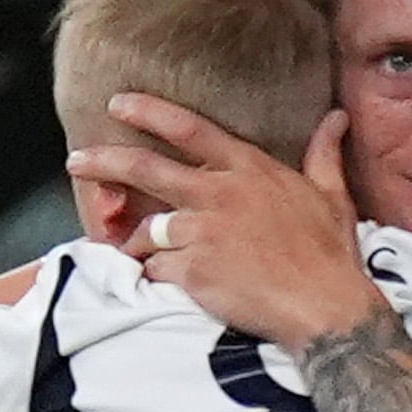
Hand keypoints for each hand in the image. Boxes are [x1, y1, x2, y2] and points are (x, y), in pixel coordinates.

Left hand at [69, 97, 383, 349]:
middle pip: (144, 168)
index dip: (148, 112)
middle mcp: (218, 193)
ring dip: (140, 242)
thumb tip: (336, 120)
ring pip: (148, 229)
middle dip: (102, 161)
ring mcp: (201, 231)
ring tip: (137, 254)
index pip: (188, 128)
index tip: (119, 104)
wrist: (325, 307)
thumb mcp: (332, 196)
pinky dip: (158, 276)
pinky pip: (156, 269)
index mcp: (247, 169)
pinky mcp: (191, 270)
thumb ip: (324, 154)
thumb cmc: (330, 254)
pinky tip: (170, 284)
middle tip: (75, 161)